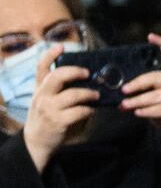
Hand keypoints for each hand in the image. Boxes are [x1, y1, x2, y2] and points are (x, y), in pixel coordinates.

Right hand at [21, 44, 97, 170]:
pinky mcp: (58, 121)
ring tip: (96, 95)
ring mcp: (49, 108)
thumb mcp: (47, 100)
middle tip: (87, 73)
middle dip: (74, 72)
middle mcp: (43, 96)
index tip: (61, 47)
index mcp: (40, 88)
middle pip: (56, 77)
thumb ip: (60, 90)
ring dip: (88, 93)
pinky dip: (88, 110)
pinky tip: (92, 110)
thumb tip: (87, 81)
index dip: (50, 55)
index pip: (41, 67)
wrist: (38, 140)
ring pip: (72, 95)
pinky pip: (78, 111)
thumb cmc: (48, 118)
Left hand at [120, 34, 160, 153]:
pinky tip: (138, 113)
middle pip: (156, 77)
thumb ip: (143, 94)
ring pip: (156, 95)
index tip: (150, 36)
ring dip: (138, 101)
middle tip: (123, 90)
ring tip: (124, 105)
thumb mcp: (155, 101)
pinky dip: (148, 111)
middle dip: (138, 83)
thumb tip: (121, 93)